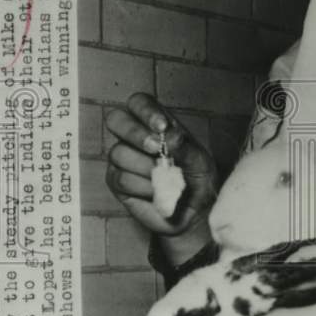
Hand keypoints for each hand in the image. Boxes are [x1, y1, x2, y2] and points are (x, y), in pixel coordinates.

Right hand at [105, 93, 218, 235]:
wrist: (195, 213)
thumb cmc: (197, 180)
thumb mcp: (199, 161)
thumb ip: (185, 147)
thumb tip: (170, 136)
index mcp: (155, 124)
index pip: (139, 103)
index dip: (146, 111)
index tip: (163, 127)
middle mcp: (135, 137)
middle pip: (116, 119)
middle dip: (135, 133)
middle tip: (156, 149)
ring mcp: (122, 159)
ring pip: (119, 153)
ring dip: (145, 168)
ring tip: (165, 179)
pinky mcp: (116, 181)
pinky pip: (120, 178)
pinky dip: (142, 187)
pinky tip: (156, 192)